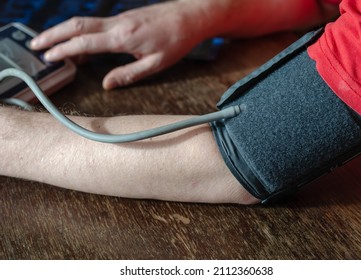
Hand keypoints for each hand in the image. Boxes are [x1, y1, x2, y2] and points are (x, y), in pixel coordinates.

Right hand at [30, 2, 206, 88]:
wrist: (190, 16)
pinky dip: (80, 30)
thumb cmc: (176, 40)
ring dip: (64, 30)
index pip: (84, 42)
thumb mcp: (155, 64)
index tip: (48, 57)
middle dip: (53, 34)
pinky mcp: (124, 17)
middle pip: (77, 25)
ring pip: (84, 21)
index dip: (63, 49)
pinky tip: (78, 40)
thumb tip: (107, 84)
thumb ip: (129, 74)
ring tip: (50, 43)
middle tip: (35, 44)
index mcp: (123, 38)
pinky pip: (96, 23)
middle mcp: (117, 24)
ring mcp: (119, 18)